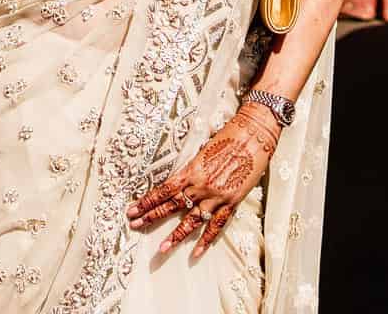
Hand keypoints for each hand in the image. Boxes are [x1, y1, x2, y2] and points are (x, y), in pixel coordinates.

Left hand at [127, 107, 277, 258]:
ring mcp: (216, 196)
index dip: (147, 201)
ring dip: (176, 235)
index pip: (164, 190)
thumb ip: (192, 168)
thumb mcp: (204, 149)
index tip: (132, 210)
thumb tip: (181, 179)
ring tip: (162, 248)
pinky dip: (206, 240)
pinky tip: (196, 252)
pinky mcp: (232, 202)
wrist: (254, 135)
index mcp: (192, 170)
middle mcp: (201, 185)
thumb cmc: (229, 135)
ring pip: (192, 220)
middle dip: (151, 216)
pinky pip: (216, 225)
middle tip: (136, 226)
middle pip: (172, 205)